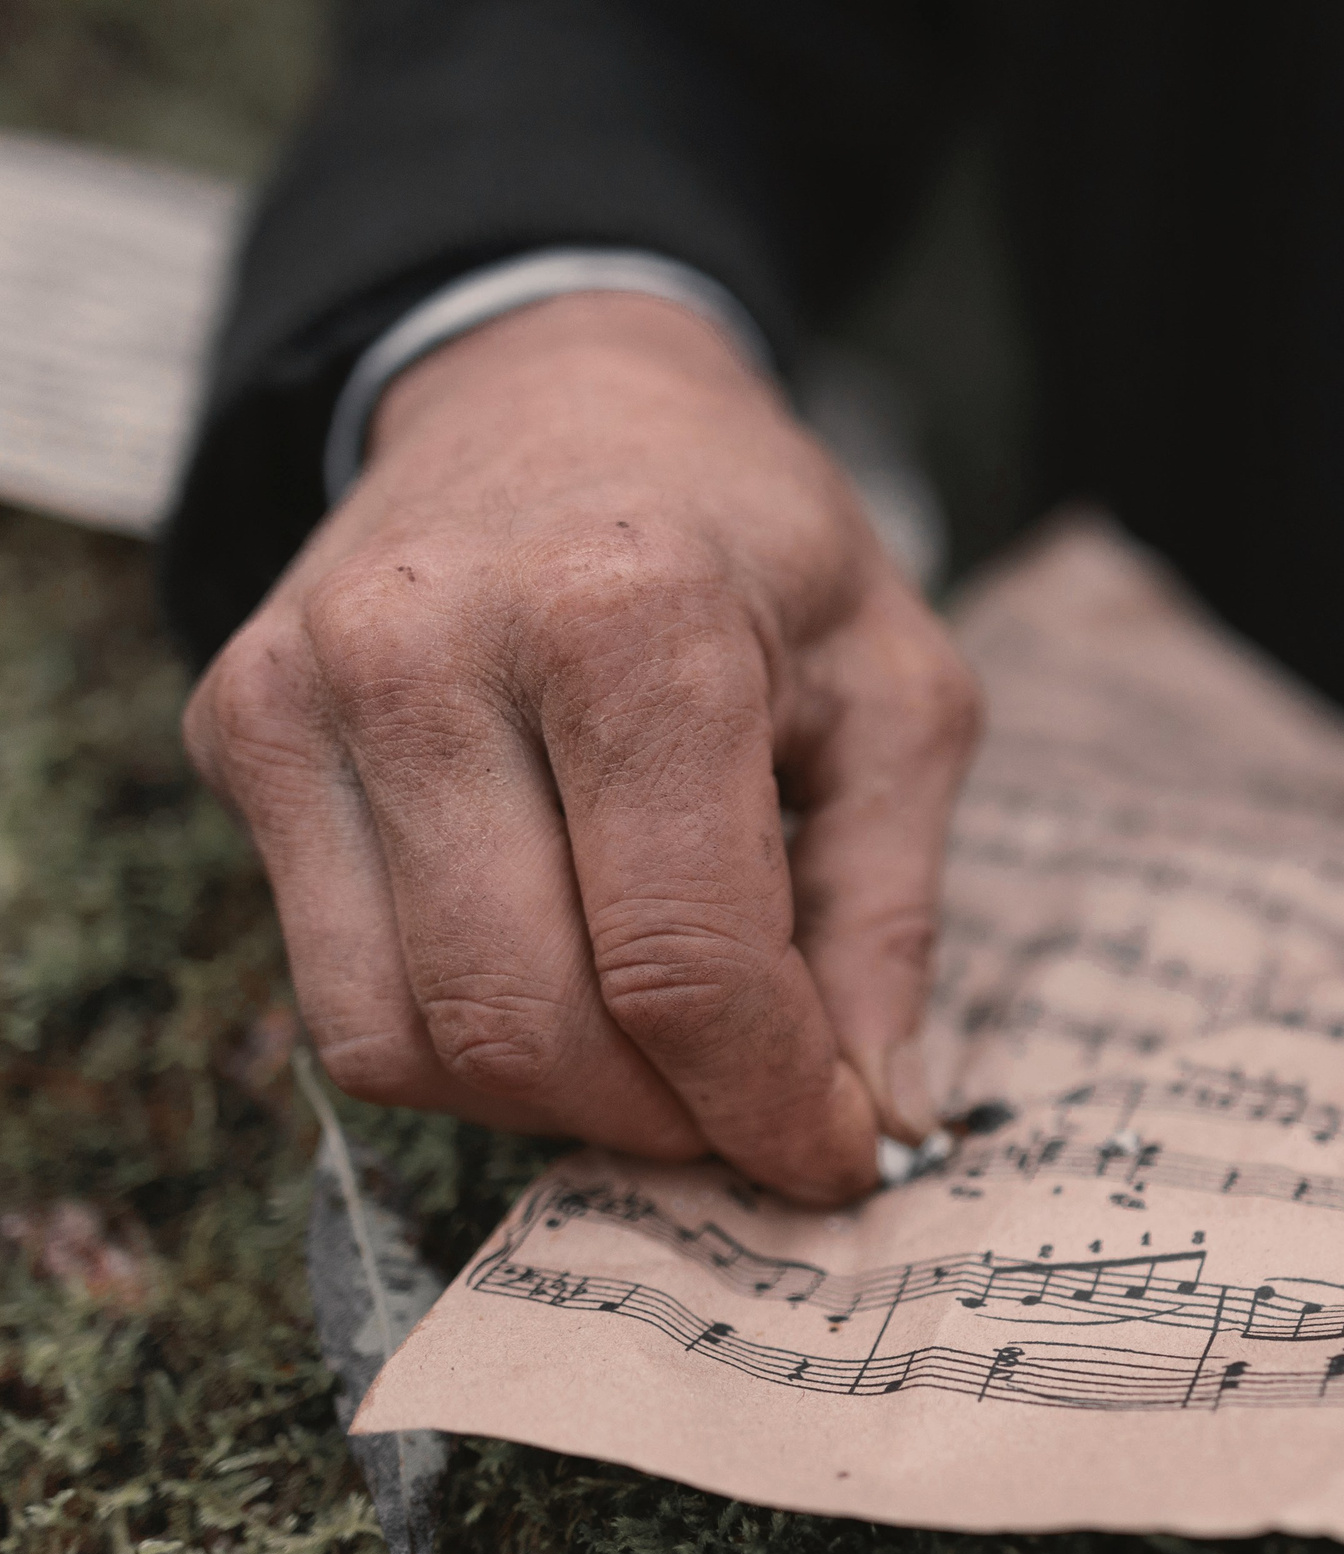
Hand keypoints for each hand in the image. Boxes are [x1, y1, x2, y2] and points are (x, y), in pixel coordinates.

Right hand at [185, 293, 980, 1202]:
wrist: (559, 397)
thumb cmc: (755, 548)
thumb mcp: (896, 696)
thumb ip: (888, 915)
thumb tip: (877, 1119)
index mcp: (630, 614)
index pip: (683, 958)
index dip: (768, 1102)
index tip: (832, 1156)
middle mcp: (430, 646)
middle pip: (531, 1021)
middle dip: (665, 1120)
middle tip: (751, 1114)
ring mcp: (304, 691)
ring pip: (411, 1039)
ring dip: (557, 1106)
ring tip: (662, 1054)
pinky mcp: (237, 732)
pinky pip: (340, 997)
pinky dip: (462, 1048)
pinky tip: (558, 983)